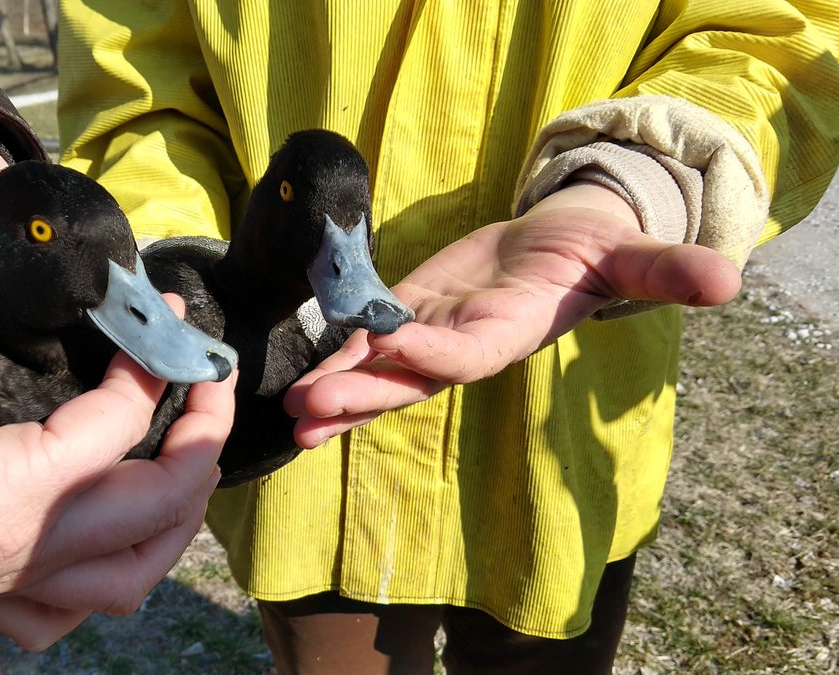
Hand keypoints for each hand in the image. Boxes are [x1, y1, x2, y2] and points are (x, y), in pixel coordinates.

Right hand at [0, 186, 233, 649]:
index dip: (150, 360)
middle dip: (201, 442)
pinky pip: (67, 612)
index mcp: (1, 495)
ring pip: (128, 580)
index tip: (155, 305)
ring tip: (184, 459)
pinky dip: (108, 577)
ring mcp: (0, 583)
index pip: (112, 427)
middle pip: (156, 513)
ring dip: (173, 521)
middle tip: (207, 381)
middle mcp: (17, 551)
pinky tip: (102, 537)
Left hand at [285, 182, 740, 447]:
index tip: (396, 350)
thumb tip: (729, 280)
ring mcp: (430, 336)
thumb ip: (664, 270)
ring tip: (289, 412)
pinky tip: (299, 377)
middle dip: (360, 395)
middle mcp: (463, 347)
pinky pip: (366, 342)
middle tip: (307, 412)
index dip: (433, 354)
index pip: (468, 353)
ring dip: (333, 391)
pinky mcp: (408, 315)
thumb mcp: (631, 255)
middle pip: (407, 379)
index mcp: (508, 333)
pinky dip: (335, 358)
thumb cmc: (595, 253)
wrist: (558, 249)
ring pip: (377, 372)